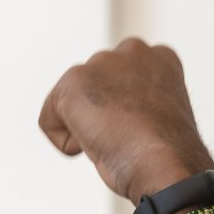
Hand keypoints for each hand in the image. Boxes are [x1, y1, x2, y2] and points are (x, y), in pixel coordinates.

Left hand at [38, 37, 213, 204]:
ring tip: (115, 138)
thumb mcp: (155, 117)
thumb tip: (112, 115)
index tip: (142, 129)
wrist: (164, 163)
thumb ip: (133, 102)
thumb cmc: (165, 155)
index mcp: (158, 58)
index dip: (122, 117)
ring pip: (69, 105)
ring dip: (85, 129)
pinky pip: (49, 121)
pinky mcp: (74, 80)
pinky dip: (65, 143)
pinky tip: (94, 144)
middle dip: (99, 118)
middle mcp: (132, 51)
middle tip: (127, 135)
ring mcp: (102, 62)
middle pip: (89, 92)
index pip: (115, 85)